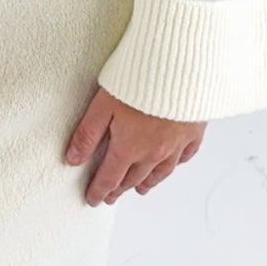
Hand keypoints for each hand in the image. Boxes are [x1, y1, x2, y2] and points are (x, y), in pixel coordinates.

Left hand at [65, 84, 204, 204]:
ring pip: (160, 173)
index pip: (110, 178)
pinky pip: (185, 156)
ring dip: (147, 183)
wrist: (180, 66)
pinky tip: (171, 164)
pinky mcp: (194, 131)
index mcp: (129, 147)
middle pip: (134, 178)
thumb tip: (72, 159)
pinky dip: (175, 164)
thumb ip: (87, 134)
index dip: (99, 191)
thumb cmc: (140, 79)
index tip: (92, 199)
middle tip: (110, 196)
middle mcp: (154, 152)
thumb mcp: (103, 104)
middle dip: (119, 189)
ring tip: (138, 189)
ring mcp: (176, 143)